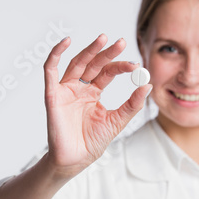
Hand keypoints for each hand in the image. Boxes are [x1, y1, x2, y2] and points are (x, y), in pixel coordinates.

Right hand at [42, 34, 151, 177]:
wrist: (75, 160)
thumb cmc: (92, 142)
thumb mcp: (117, 120)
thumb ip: (132, 104)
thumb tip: (148, 85)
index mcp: (93, 93)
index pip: (107, 72)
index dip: (120, 66)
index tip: (135, 65)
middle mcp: (79, 88)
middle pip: (93, 64)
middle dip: (107, 53)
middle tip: (121, 42)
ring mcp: (65, 90)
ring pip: (76, 63)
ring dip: (89, 50)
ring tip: (103, 39)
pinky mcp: (52, 95)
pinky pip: (50, 71)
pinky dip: (55, 54)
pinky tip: (66, 42)